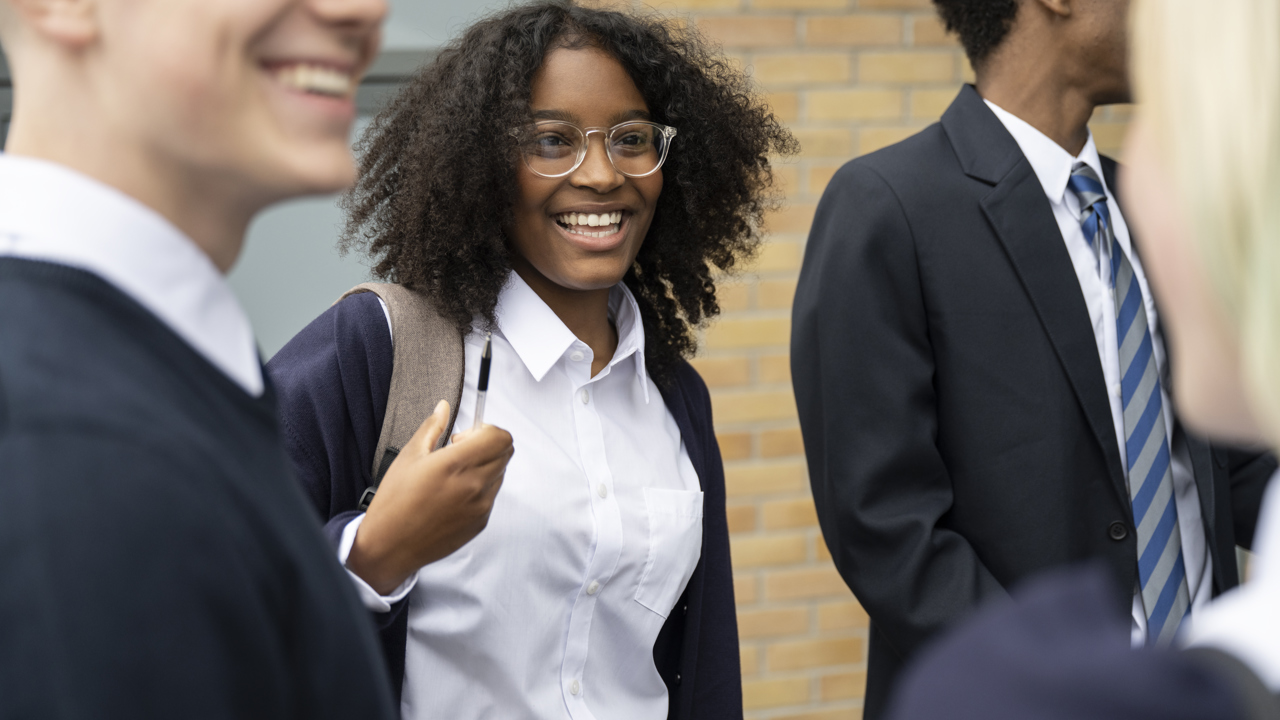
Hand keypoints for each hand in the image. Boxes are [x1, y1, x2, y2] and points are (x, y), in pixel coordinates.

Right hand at [346, 400, 513, 594]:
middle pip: (505, 452)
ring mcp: (481, 506)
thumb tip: (444, 407)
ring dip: (485, 466)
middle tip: (460, 452)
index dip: (486, 430)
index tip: (465, 437)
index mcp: (456, 464)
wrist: (390, 547)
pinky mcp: (481, 522)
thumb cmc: (394, 502)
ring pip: (500, 473)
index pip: (500, 437)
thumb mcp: (409, 457)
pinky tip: (453, 495)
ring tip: (453, 476)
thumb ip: (432, 427)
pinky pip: (492, 496)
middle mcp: (474, 485)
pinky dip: (481, 488)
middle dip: (487, 445)